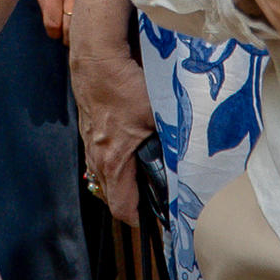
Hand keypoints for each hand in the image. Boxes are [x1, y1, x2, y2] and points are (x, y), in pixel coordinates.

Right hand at [70, 48, 155, 227]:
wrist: (96, 60)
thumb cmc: (124, 87)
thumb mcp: (157, 115)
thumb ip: (172, 138)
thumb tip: (191, 156)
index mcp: (113, 161)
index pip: (121, 208)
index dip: (139, 219)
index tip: (155, 217)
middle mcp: (97, 158)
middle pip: (111, 195)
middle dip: (130, 201)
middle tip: (152, 197)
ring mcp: (89, 145)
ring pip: (103, 177)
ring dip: (120, 182)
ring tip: (141, 176)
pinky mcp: (88, 130)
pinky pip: (98, 158)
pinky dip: (113, 162)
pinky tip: (127, 149)